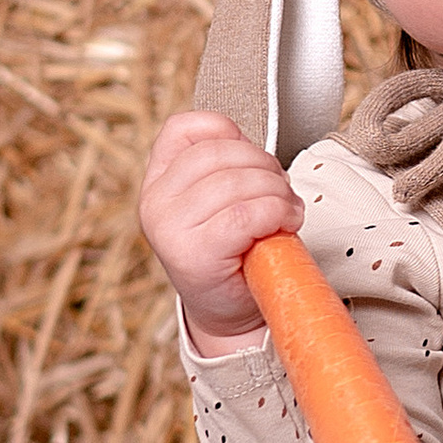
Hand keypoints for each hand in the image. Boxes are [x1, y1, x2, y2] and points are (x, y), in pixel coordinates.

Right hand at [139, 109, 302, 354]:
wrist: (229, 314)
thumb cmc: (231, 253)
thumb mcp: (216, 202)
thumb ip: (223, 167)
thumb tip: (253, 143)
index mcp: (156, 182)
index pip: (184, 128)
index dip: (229, 133)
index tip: (251, 160)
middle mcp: (155, 202)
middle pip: (220, 153)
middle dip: (265, 166)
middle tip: (282, 191)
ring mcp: (169, 228)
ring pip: (237, 182)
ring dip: (277, 192)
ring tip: (287, 210)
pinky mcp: (194, 252)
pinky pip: (247, 213)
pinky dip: (278, 212)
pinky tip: (286, 223)